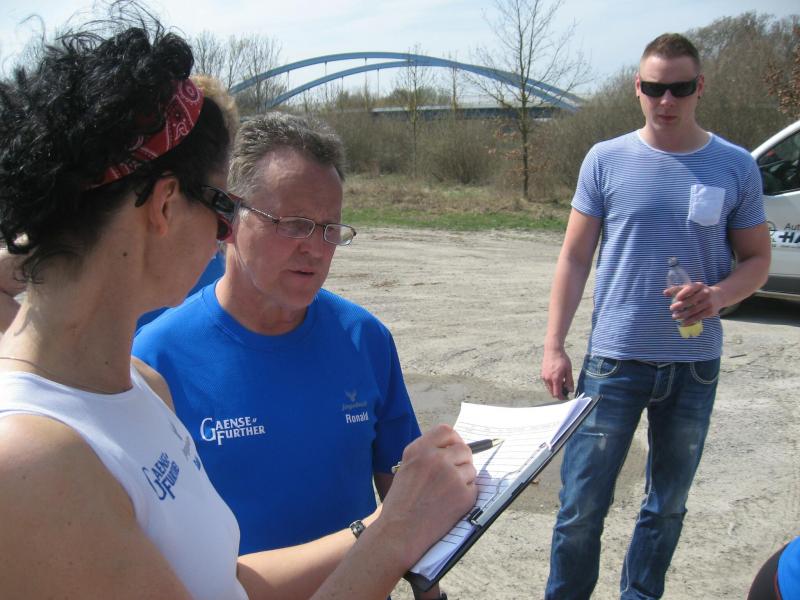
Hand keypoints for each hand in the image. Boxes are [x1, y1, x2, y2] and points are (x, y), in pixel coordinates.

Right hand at [376, 425, 476, 566]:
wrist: (400, 531)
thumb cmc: (401, 502)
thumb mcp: (407, 467)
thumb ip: (427, 454)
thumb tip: (452, 447)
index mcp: (419, 450)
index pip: (446, 431)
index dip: (453, 440)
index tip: (453, 448)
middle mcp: (436, 459)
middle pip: (464, 449)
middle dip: (462, 460)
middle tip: (454, 474)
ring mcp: (451, 476)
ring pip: (471, 468)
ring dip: (464, 478)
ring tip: (447, 492)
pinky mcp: (463, 494)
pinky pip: (474, 487)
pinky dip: (466, 495)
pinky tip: (450, 503)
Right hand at [541, 347, 572, 399]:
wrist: (553, 350)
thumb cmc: (562, 359)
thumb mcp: (568, 370)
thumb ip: (569, 381)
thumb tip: (570, 390)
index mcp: (555, 379)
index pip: (557, 394)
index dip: (561, 397)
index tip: (566, 398)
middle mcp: (548, 379)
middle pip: (552, 392)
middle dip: (558, 393)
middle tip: (565, 390)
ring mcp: (544, 377)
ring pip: (549, 388)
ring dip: (555, 388)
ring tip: (561, 382)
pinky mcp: (542, 374)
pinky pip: (547, 383)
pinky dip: (552, 384)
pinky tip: (557, 378)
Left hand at [663, 282, 724, 324]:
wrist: (718, 296)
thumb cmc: (699, 292)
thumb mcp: (691, 288)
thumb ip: (677, 289)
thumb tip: (665, 293)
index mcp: (699, 286)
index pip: (690, 289)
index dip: (683, 293)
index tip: (676, 298)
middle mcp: (705, 293)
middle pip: (691, 301)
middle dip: (680, 306)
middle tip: (671, 309)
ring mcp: (709, 303)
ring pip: (694, 310)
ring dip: (683, 315)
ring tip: (674, 316)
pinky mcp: (710, 312)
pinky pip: (698, 317)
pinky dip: (690, 321)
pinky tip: (683, 322)